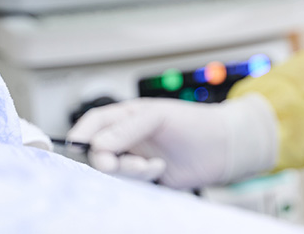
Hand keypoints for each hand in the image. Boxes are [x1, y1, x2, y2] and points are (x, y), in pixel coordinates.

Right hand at [66, 94, 277, 188]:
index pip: (92, 124)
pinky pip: (128, 186)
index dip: (81, 136)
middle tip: (123, 164)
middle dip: (108, 161)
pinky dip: (140, 182)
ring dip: (129, 172)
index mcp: (126, 117)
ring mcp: (135, 159)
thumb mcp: (159, 117)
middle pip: (97, 153)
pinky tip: (161, 171)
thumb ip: (127, 130)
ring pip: (112, 172)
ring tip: (154, 166)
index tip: (80, 150)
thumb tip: (96, 145)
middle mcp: (127, 139)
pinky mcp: (145, 180)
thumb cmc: (195, 123)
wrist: (224, 148)